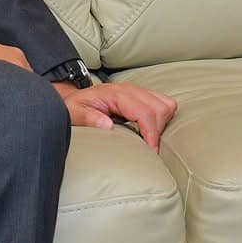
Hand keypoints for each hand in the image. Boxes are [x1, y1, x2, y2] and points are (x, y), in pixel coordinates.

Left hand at [57, 80, 177, 151]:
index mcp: (116, 94)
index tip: (151, 152)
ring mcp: (138, 91)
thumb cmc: (76, 107)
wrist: (76, 97)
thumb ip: (89, 118)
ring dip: (163, 123)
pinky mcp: (142, 95)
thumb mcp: (75, 113)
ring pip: (166, 104)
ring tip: (150, 139)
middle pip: (160, 108)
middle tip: (148, 149)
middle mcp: (131, 89)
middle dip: (158, 131)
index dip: (151, 134)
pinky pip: (164, 103)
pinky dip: (162, 118)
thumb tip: (107, 126)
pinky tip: (150, 129)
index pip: (145, 112)